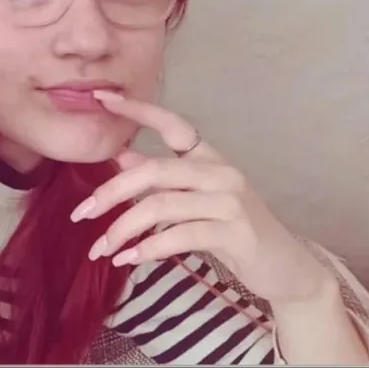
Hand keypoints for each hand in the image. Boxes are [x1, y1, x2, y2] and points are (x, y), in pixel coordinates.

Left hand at [69, 90, 335, 306]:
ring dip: (123, 229)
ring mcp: (231, 201)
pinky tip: (128, 260)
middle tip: (81, 214)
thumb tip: (120, 156)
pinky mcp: (236, 233)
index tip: (102, 98)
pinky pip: (180, 235)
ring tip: (100, 249)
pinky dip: (148, 249)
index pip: (172, 123)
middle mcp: (221, 171)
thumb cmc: (233, 230)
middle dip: (111, 192)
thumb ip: (161, 178)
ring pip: (161, 205)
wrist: (287, 269)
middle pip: (153, 170)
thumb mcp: (195, 199)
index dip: (138, 110)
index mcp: (208, 157)